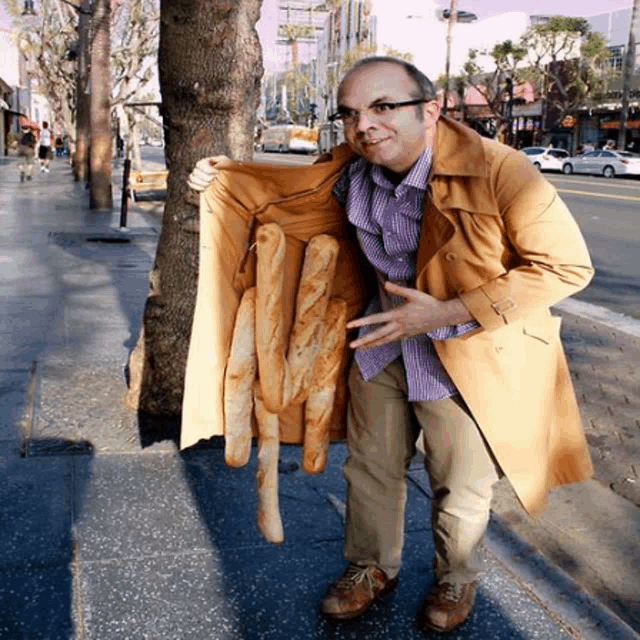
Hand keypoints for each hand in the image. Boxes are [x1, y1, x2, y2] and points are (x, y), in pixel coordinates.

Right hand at [187, 155, 231, 191]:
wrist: (226, 176)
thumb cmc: (226, 168)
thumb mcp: (226, 162)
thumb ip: (221, 162)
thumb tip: (215, 166)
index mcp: (205, 161)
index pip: (201, 164)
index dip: (209, 170)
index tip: (217, 172)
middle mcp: (198, 167)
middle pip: (196, 172)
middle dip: (206, 177)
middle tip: (214, 179)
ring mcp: (196, 175)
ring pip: (192, 178)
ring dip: (201, 183)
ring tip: (210, 184)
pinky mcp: (196, 182)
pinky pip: (191, 184)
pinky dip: (196, 187)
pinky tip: (205, 189)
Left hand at [346, 282, 471, 348]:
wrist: (443, 316)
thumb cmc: (428, 302)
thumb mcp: (413, 293)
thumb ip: (398, 289)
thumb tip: (385, 283)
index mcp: (397, 315)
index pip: (375, 319)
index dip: (361, 322)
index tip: (350, 325)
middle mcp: (398, 326)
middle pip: (377, 335)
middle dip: (363, 341)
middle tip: (351, 346)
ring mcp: (403, 333)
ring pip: (384, 341)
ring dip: (372, 344)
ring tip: (360, 348)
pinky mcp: (408, 336)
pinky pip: (393, 340)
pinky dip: (384, 342)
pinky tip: (377, 343)